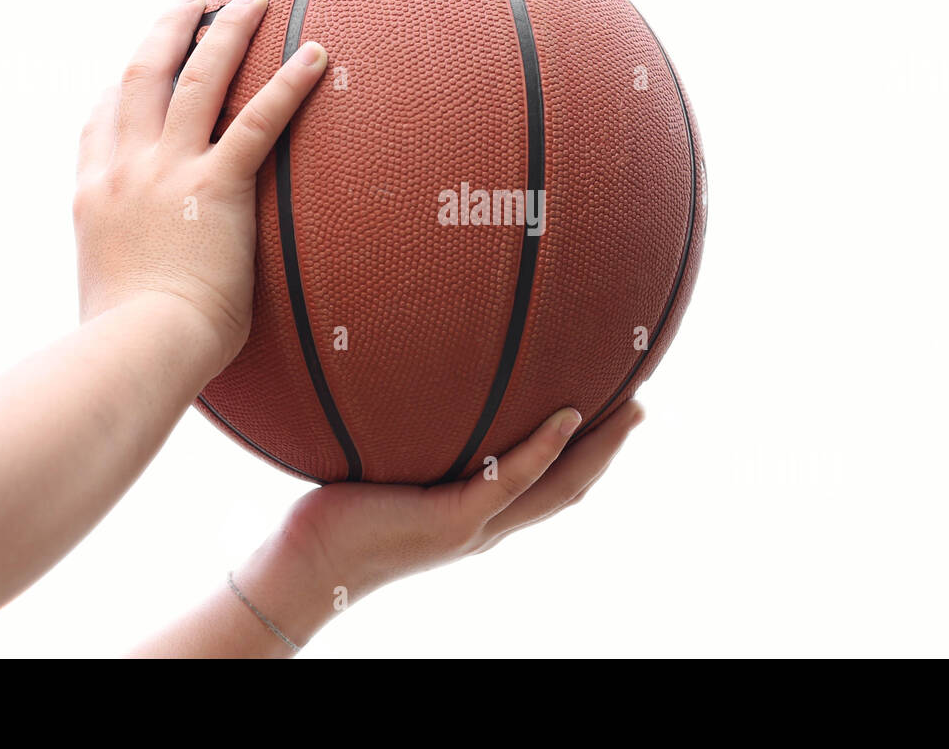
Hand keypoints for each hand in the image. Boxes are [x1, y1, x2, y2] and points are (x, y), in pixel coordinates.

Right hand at [73, 0, 326, 372]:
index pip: (100, 123)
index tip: (133, 66)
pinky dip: (289, 83)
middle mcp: (124, 170)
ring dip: (228, 31)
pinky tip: (317, 55)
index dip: (118, 89)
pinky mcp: (216, 187)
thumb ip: (124, 276)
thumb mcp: (109, 299)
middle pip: (142, 76)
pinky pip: (259, 122)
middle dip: (169, 29)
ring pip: (198, 79)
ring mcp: (167, 172)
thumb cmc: (130, 345)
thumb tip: (141, 294)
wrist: (136, 350)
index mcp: (93, 197)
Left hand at [212, 401, 646, 654]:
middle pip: (571, 487)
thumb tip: (411, 383)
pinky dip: (542, 451)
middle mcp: (489, 524)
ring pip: (557, 489)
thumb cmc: (340, 514)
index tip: (612, 408)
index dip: (589, 451)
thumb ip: (413, 436)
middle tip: (640, 403)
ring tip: (628, 408)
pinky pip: (509, 482)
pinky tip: (565, 418)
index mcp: (480, 512)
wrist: (308, 565)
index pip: (551, 483)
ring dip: (597, 449)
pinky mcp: (454, 521)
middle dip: (610, 447)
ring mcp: (476, 526)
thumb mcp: (391, 466)